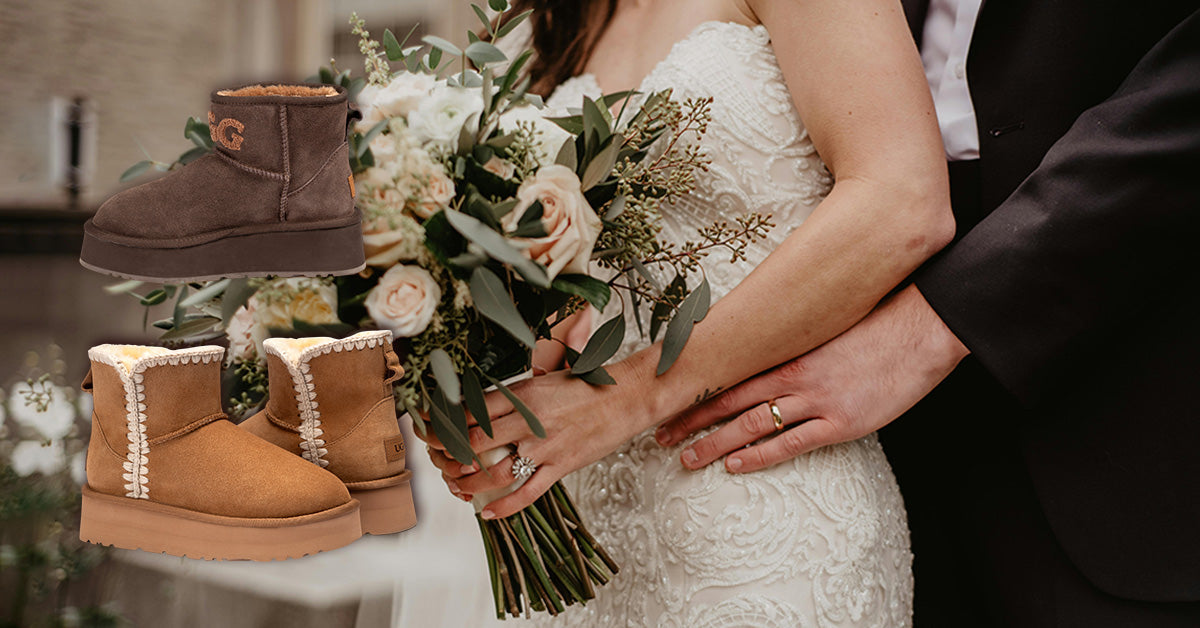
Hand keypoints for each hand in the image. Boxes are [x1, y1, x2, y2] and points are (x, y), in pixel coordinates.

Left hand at [422, 361, 655, 518]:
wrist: (628, 396)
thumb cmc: (588, 386)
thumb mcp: (544, 380)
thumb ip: (514, 396)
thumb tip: (482, 406)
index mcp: (523, 394)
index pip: (472, 410)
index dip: (447, 424)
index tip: (433, 432)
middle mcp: (530, 420)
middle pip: (476, 441)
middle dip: (451, 455)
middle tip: (440, 461)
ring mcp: (546, 446)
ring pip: (496, 471)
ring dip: (470, 483)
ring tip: (457, 487)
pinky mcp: (562, 466)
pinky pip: (528, 492)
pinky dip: (505, 506)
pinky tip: (488, 512)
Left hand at [654, 285, 968, 472]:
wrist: (922, 329)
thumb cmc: (877, 323)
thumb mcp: (828, 326)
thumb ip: (796, 341)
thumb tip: (768, 346)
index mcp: (789, 348)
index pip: (730, 372)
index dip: (697, 388)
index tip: (668, 398)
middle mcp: (794, 374)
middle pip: (729, 399)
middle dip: (692, 419)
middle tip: (660, 435)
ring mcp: (816, 400)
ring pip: (751, 424)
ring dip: (715, 443)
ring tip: (687, 457)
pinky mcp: (841, 422)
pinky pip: (791, 444)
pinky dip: (758, 456)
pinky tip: (734, 465)